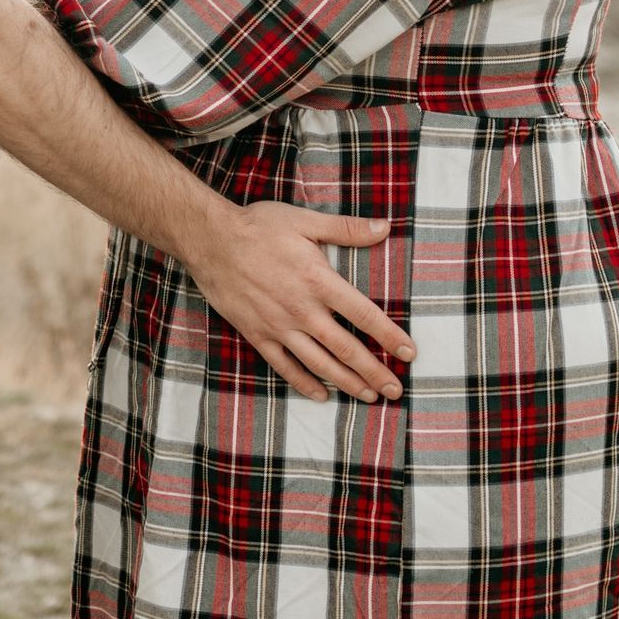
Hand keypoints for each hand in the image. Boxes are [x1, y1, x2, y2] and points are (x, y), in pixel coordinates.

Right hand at [183, 202, 413, 401]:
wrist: (209, 240)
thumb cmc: (258, 226)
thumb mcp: (305, 221)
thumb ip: (347, 230)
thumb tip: (385, 227)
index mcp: (319, 282)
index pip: (365, 316)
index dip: (390, 337)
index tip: (410, 354)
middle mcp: (302, 310)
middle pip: (347, 349)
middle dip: (375, 372)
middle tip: (396, 390)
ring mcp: (279, 326)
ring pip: (319, 363)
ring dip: (347, 383)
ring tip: (368, 397)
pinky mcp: (257, 334)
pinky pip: (284, 366)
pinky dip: (304, 383)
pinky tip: (321, 395)